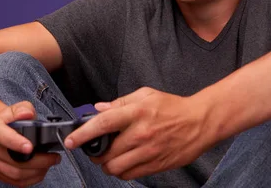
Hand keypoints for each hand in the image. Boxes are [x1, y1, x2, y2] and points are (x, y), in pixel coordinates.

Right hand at [0, 101, 60, 186]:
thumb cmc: (10, 119)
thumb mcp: (17, 107)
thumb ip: (23, 109)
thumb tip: (27, 114)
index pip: (1, 135)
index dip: (15, 142)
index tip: (30, 147)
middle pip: (12, 159)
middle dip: (37, 161)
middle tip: (53, 157)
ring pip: (15, 173)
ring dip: (36, 171)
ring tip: (49, 163)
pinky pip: (14, 181)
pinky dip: (31, 179)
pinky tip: (40, 171)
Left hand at [64, 87, 212, 180]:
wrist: (200, 122)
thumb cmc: (173, 107)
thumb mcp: (146, 95)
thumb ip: (120, 102)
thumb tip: (98, 109)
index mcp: (137, 112)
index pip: (103, 123)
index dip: (83, 133)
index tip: (70, 140)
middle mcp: (140, 133)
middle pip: (106, 152)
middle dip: (95, 153)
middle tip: (95, 149)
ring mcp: (148, 152)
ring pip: (115, 168)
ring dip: (107, 165)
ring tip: (110, 157)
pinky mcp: (156, 165)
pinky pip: (129, 175)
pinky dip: (122, 172)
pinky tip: (125, 162)